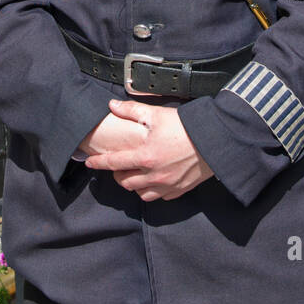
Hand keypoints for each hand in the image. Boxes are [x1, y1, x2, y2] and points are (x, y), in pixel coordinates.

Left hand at [83, 98, 214, 201]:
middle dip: (117, 175)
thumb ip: (132, 110)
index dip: (98, 163)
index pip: (113, 163)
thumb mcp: (157, 114)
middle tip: (118, 166)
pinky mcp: (179, 190)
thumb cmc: (185, 126)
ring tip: (134, 174)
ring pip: (140, 193)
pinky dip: (152, 191)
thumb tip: (112, 106)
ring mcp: (166, 185)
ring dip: (133, 185)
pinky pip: (159, 197)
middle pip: (125, 182)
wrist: (214, 140)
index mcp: (144, 156)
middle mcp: (153, 175)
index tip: (89, 163)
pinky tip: (153, 181)